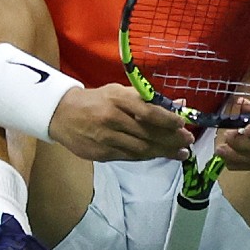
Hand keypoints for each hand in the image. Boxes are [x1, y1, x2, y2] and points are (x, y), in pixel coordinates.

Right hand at [49, 84, 193, 161]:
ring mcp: (105, 138)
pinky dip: (147, 156)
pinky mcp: (101, 153)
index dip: (168, 119)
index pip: (148, 111)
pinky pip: (129, 156)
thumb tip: (180, 104)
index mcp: (117, 98)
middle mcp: (111, 118)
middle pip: (147, 133)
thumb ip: (148, 99)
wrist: (62, 114)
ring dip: (163, 151)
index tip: (183, 124)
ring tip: (180, 153)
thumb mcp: (120, 92)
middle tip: (187, 142)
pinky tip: (158, 154)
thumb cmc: (97, 100)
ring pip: (140, 148)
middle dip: (171, 139)